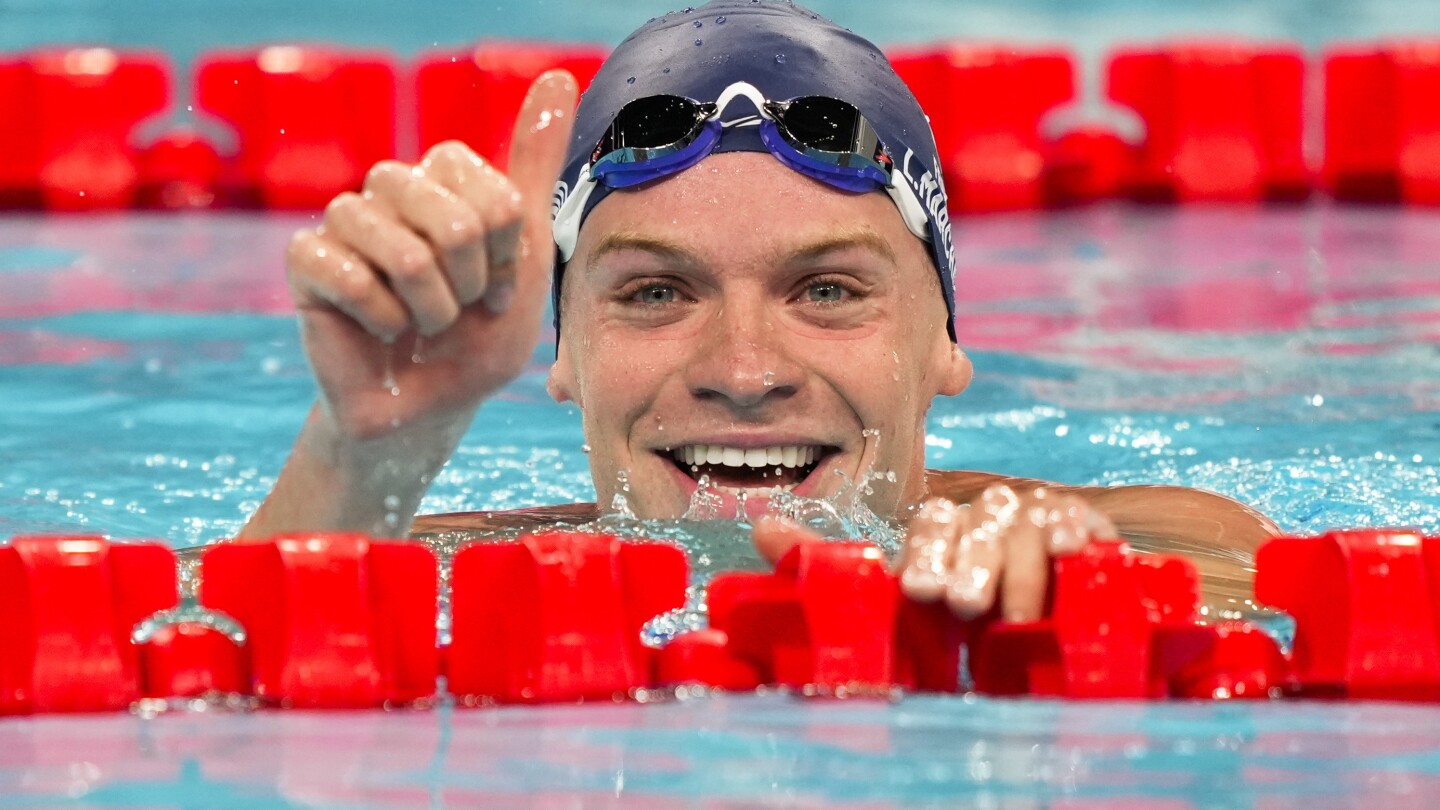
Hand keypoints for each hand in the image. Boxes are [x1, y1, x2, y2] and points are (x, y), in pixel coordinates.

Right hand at [284, 71, 578, 440]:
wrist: (429, 408)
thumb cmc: (478, 335)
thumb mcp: (525, 253)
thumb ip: (534, 165)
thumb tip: (558, 75)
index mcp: (444, 178)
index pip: (491, 193)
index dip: (506, 254)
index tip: (500, 287)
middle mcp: (391, 187)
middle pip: (449, 215)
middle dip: (471, 281)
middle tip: (461, 309)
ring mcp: (345, 220)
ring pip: (401, 248)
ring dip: (430, 307)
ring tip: (423, 324)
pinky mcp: (306, 261)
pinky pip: (352, 277)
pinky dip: (383, 321)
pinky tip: (381, 333)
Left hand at [752, 485, 1116, 622]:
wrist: (1051, 610)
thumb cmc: (962, 604)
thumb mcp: (895, 593)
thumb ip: (828, 561)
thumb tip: (759, 528)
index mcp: (942, 527)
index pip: (932, 523)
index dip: (926, 553)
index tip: (919, 591)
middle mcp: (986, 515)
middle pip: (978, 522)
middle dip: (969, 563)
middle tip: (962, 603)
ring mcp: (1037, 519)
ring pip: (1025, 525)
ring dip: (1019, 567)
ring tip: (1013, 612)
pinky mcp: (1085, 532)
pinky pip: (1081, 523)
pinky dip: (1077, 534)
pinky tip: (1073, 552)